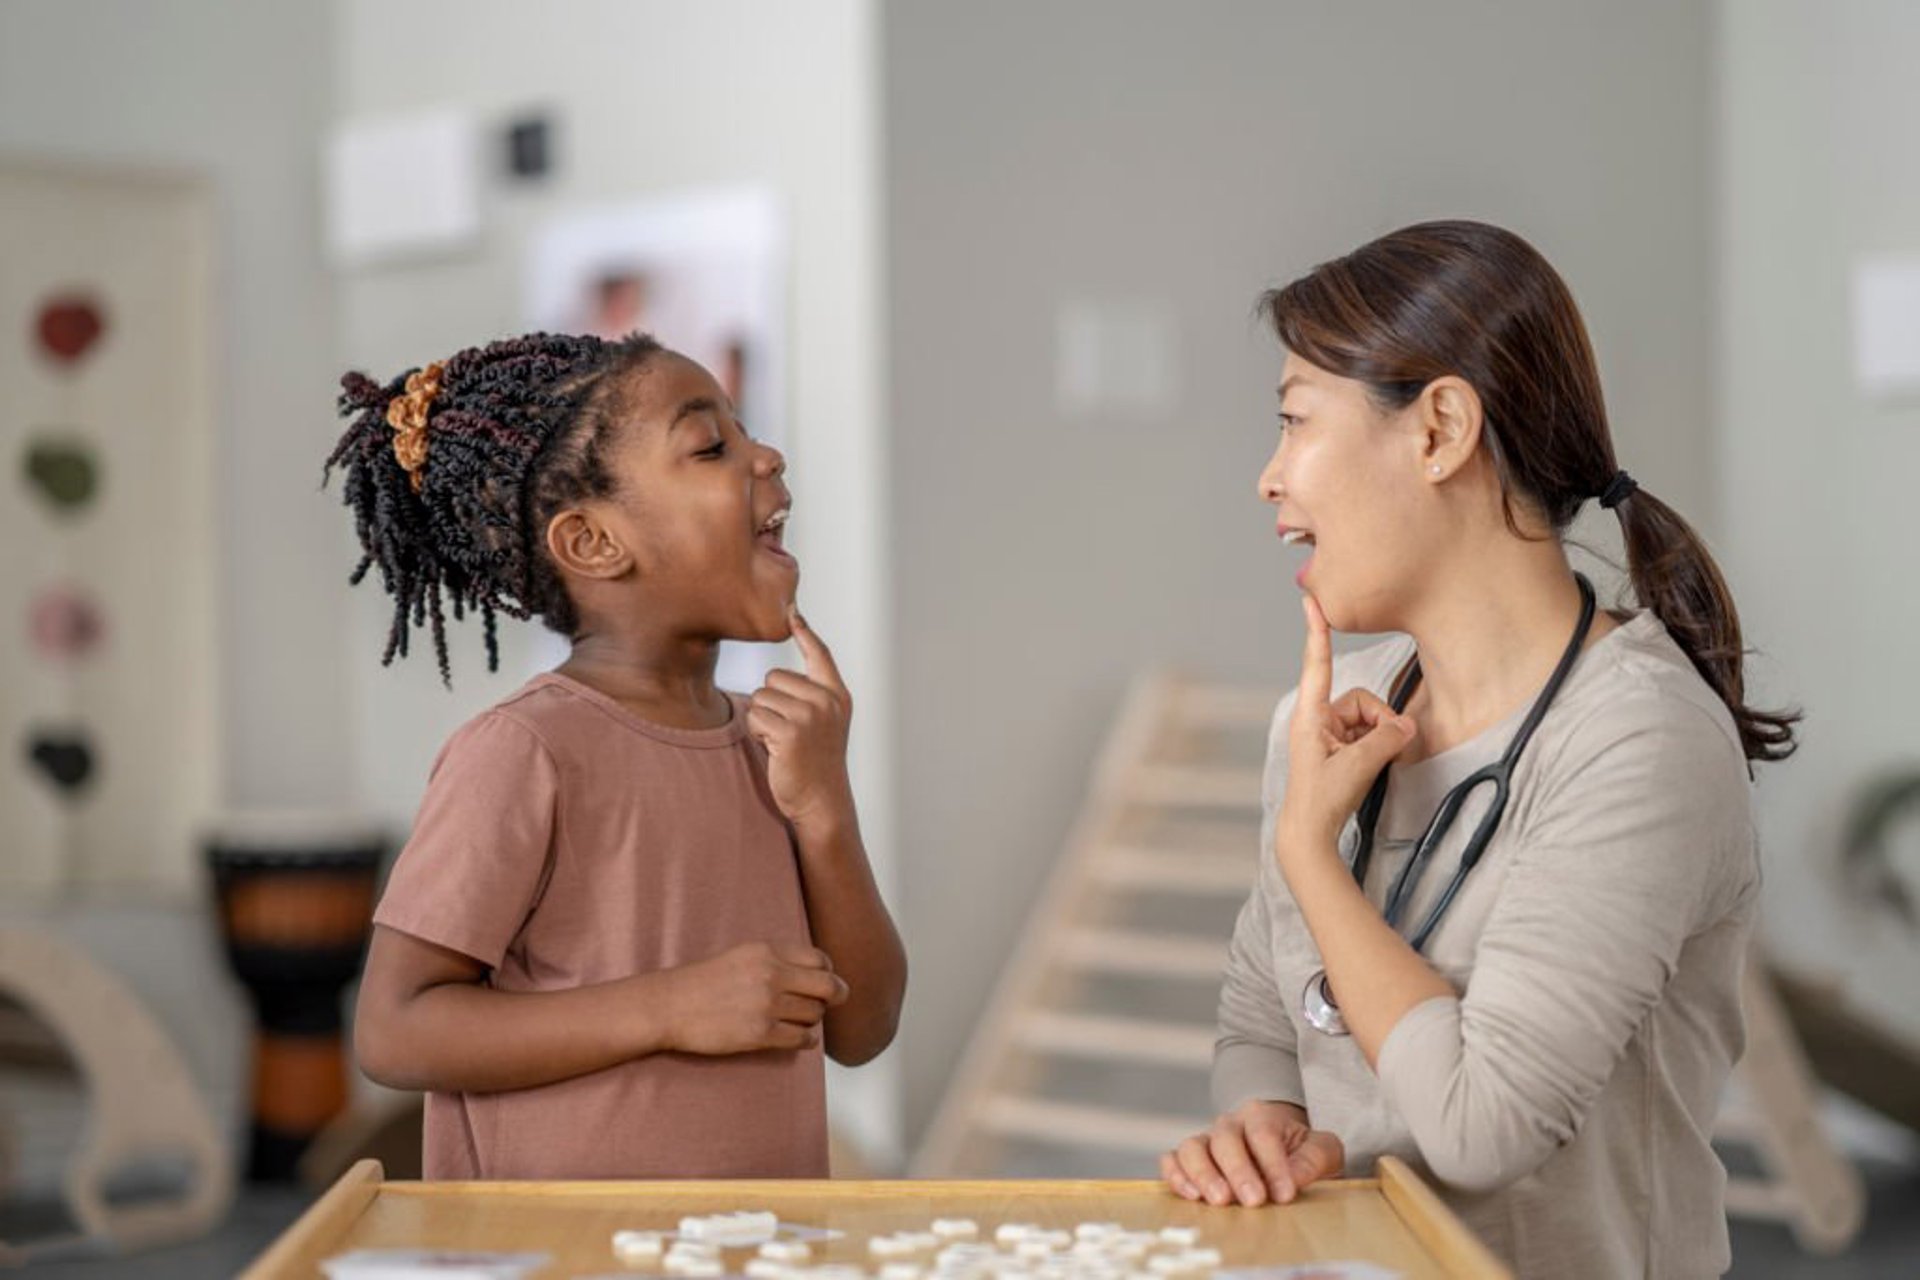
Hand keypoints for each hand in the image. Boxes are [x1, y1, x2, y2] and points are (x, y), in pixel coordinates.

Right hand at [662, 940, 849, 1055]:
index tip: (823, 982)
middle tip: (829, 1003)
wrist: (670, 1005)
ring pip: (815, 1014)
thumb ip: (777, 960)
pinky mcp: (759, 1034)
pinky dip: (805, 1040)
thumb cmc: (704, 982)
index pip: (821, 959)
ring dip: (812, 1020)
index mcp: (767, 951)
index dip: (828, 973)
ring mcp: (766, 1005)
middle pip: (828, 986)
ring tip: (798, 1020)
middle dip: (834, 996)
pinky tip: (797, 1038)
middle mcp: (770, 974)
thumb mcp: (742, 955)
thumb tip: (816, 973)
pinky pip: (801, 1038)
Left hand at [748, 607, 855, 832]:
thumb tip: (776, 678)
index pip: (820, 654)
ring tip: (781, 743)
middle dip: (771, 703)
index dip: (805, 632)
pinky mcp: (790, 732)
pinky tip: (775, 750)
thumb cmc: (815, 763)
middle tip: (787, 733)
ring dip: (762, 720)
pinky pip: (755, 716)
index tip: (792, 611)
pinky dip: (757, 733)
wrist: (822, 801)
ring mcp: (810, 716)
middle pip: (774, 678)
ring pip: (761, 698)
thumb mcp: (823, 724)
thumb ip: (809, 696)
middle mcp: (827, 701)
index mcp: (837, 696)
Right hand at [1161, 1100, 1344, 1205]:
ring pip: (1192, 1147)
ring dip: (1203, 1174)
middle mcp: (1228, 1124)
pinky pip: (1172, 1160)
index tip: (1285, 1194)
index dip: (1273, 1164)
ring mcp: (1206, 1140)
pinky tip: (1192, 1196)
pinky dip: (1176, 1176)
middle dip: (1239, 1171)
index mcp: (1261, 1116)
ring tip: (1220, 1201)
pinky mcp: (1189, 1159)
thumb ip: (1314, 1159)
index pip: (1263, 1134)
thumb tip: (1294, 1177)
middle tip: (1254, 1201)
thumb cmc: (1299, 1151)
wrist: (1278, 1146)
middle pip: (1225, 1139)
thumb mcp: (1321, 1150)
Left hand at [1278, 594, 1418, 856]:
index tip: (1311, 601)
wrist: (1309, 832)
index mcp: (1311, 715)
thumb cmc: (1322, 799)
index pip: (1317, 665)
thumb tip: (1407, 726)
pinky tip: (1372, 767)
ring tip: (1372, 765)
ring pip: (1371, 720)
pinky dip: (1378, 747)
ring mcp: (1329, 734)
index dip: (1317, 632)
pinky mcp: (1339, 748)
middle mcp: (1318, 719)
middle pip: (1363, 701)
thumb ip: (1386, 739)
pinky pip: (1370, 735)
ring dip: (1381, 738)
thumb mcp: (1358, 766)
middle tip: (1382, 751)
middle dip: (1380, 722)